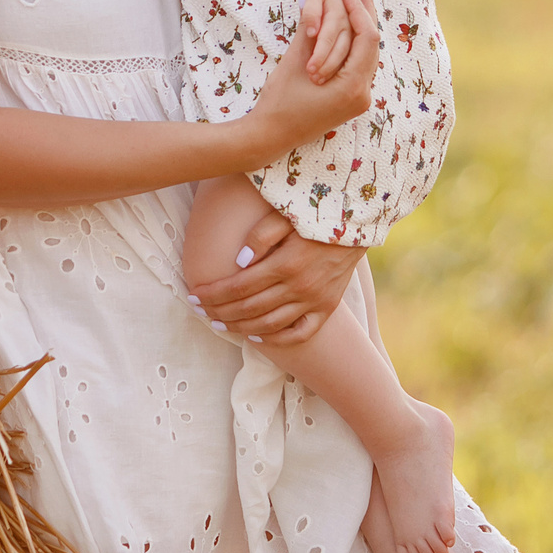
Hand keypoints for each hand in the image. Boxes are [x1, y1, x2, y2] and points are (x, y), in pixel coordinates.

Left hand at [191, 209, 366, 344]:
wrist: (358, 223)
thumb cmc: (315, 214)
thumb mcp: (287, 214)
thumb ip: (261, 236)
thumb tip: (238, 262)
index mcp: (287, 263)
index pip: (239, 286)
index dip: (214, 293)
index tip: (194, 295)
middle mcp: (300, 287)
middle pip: (250, 308)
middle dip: (219, 311)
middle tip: (199, 311)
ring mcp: (315, 300)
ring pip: (270, 324)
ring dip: (240, 328)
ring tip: (219, 325)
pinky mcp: (327, 308)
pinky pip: (300, 332)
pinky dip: (277, 339)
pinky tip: (258, 338)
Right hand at [246, 0, 378, 140]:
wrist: (271, 135)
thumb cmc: (279, 101)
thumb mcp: (294, 61)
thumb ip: (308, 30)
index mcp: (352, 86)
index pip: (367, 38)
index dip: (359, 9)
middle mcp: (363, 94)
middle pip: (372, 45)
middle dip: (365, 13)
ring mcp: (359, 99)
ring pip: (367, 55)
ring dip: (362, 27)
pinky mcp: (351, 101)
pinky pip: (359, 66)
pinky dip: (354, 45)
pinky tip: (350, 24)